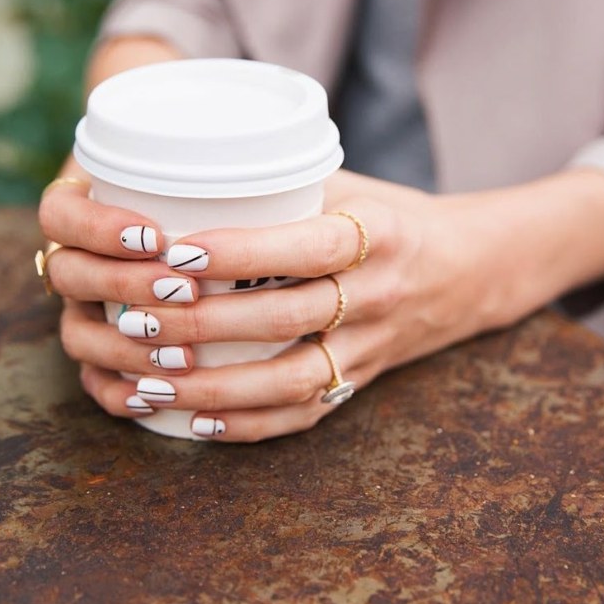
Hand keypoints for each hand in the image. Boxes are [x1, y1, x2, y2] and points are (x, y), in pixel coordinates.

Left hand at [65, 170, 502, 440]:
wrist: (464, 270)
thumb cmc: (393, 219)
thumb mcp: (354, 187)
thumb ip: (289, 187)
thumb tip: (196, 179)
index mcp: (379, 234)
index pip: (308, 246)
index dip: (242, 252)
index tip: (176, 254)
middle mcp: (378, 294)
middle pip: (288, 319)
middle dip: (207, 325)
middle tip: (139, 322)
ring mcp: (371, 346)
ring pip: (292, 380)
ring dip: (217, 387)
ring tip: (152, 381)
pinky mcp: (361, 380)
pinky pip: (306, 414)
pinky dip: (249, 423)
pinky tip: (195, 420)